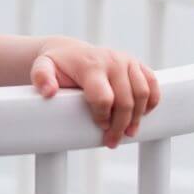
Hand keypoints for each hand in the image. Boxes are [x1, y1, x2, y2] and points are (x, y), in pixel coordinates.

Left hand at [29, 39, 160, 148]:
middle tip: (112, 141)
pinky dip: (152, 102)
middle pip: (125, 101)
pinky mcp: (137, 64)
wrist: (71, 51)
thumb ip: (41, 78)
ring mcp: (127, 61)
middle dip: (120, 125)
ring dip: (138, 118)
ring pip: (143, 94)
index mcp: (90, 65)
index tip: (99, 127)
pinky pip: (152, 84)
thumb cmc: (58, 65)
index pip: (104, 97)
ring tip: (128, 133)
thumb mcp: (42, 68)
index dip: (103, 116)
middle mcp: (112, 61)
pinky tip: (142, 115)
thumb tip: (48, 92)